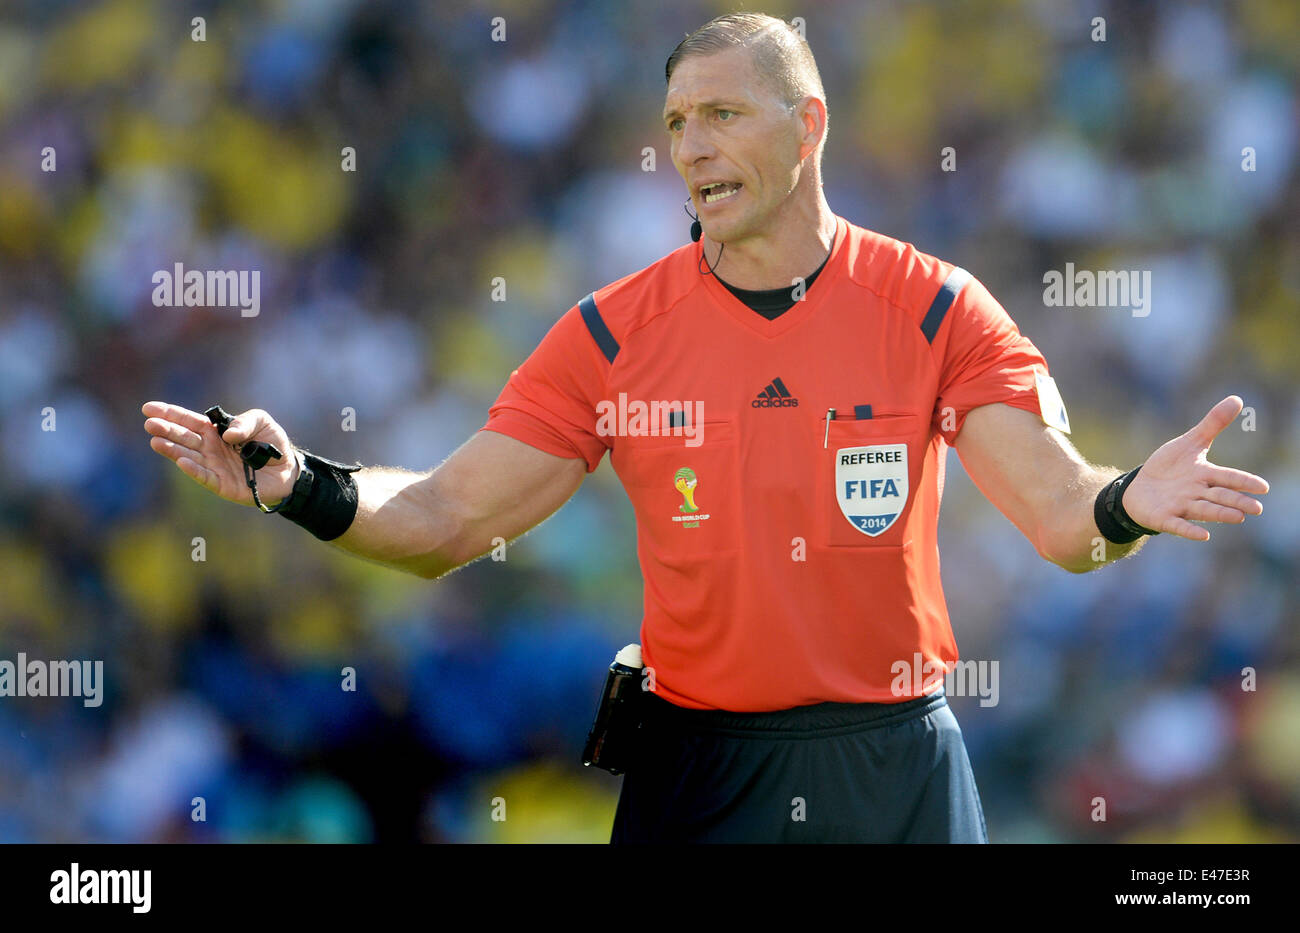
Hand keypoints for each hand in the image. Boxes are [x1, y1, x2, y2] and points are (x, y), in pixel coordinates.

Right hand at [142, 401, 298, 506]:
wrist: (288, 470)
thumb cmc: (271, 443)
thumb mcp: (261, 422)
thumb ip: (245, 422)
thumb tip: (228, 435)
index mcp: (215, 431)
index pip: (189, 421)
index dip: (170, 414)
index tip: (149, 408)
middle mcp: (210, 449)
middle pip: (184, 437)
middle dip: (166, 430)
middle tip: (150, 424)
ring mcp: (214, 467)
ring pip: (189, 456)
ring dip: (172, 450)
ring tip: (156, 441)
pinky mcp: (222, 484)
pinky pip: (205, 476)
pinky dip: (193, 469)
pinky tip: (181, 461)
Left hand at [1122, 396, 1268, 540]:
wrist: (1140, 488)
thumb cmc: (1169, 468)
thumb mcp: (1189, 443)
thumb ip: (1212, 424)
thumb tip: (1237, 399)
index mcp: (1204, 475)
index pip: (1228, 478)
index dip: (1244, 482)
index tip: (1263, 487)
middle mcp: (1196, 493)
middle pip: (1220, 497)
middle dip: (1237, 502)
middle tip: (1256, 508)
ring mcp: (1180, 506)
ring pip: (1203, 510)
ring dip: (1220, 514)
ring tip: (1239, 517)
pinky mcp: (1164, 517)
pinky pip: (1178, 525)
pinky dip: (1189, 530)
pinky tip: (1204, 536)